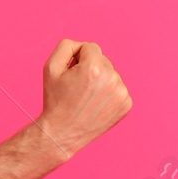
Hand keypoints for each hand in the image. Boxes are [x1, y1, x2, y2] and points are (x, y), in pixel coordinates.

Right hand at [38, 39, 131, 159]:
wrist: (63, 132)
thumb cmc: (55, 100)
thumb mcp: (51, 67)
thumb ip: (66, 46)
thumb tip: (83, 46)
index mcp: (94, 67)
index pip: (90, 47)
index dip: (77, 59)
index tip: (71, 74)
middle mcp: (111, 78)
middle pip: (102, 60)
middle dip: (90, 69)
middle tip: (78, 88)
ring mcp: (121, 93)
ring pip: (110, 74)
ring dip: (100, 81)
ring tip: (87, 97)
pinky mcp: (126, 104)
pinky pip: (118, 88)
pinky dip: (108, 94)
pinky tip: (96, 104)